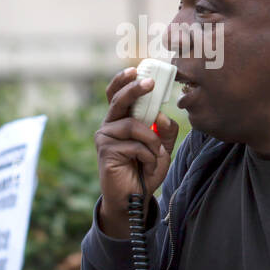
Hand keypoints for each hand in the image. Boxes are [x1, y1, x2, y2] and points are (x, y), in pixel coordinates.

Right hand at [94, 67, 178, 236]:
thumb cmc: (145, 170)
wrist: (134, 199)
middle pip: (118, 100)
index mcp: (121, 120)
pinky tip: (147, 166)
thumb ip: (165, 130)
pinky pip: (134, 145)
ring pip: (133, 125)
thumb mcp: (161, 147)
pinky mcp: (105, 152)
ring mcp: (104, 138)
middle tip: (149, 82)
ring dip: (152, 141)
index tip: (137, 70)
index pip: (117, 94)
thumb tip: (162, 115)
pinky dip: (148, 156)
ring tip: (156, 155)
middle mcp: (109, 125)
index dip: (123, 81)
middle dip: (134, 89)